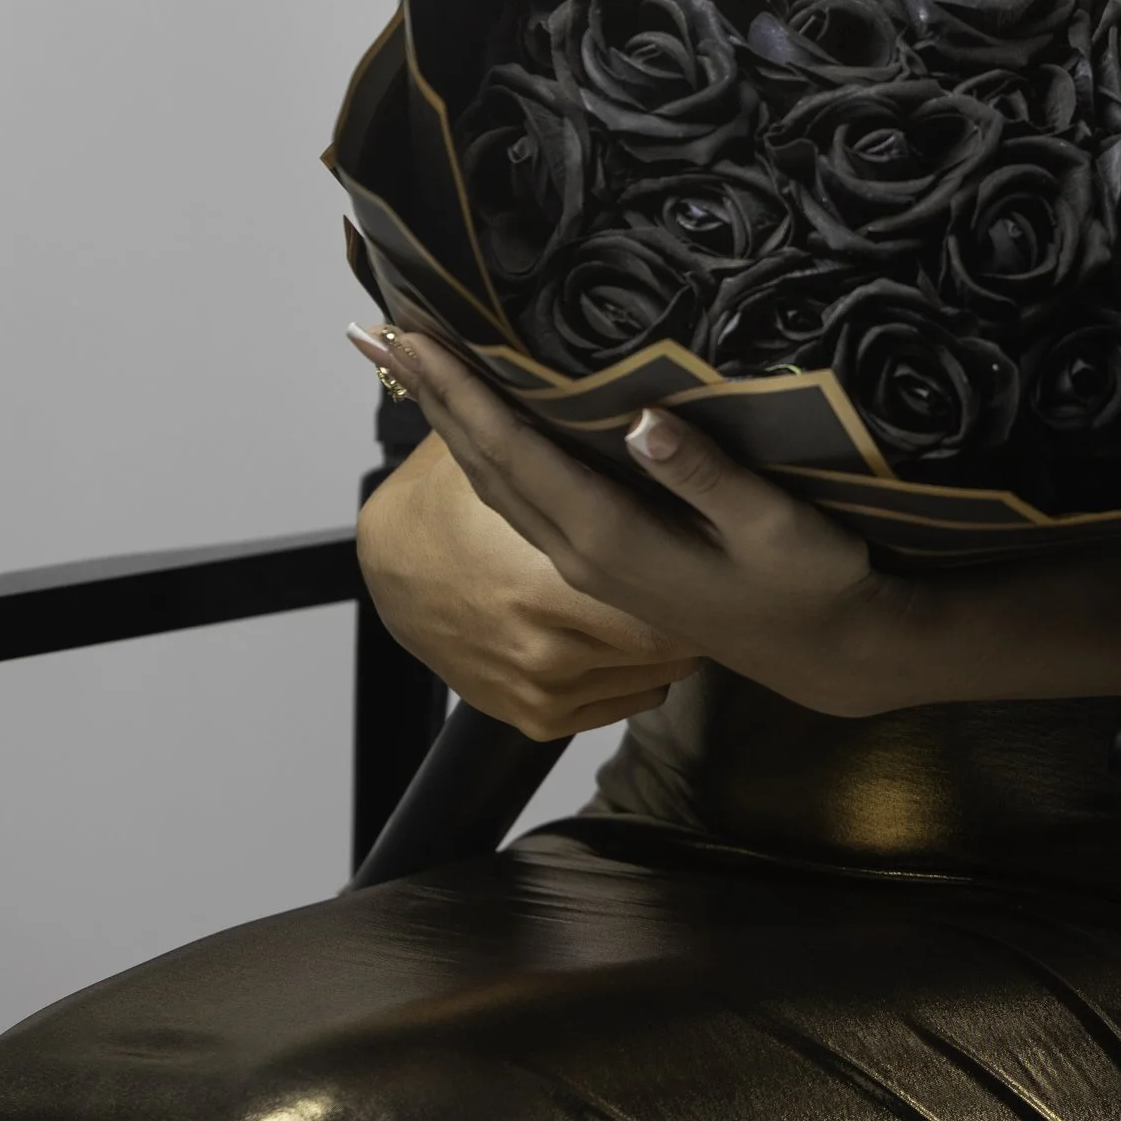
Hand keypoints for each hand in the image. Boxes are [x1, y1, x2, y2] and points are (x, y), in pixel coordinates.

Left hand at [348, 324, 892, 718]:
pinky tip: (481, 426)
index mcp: (611, 537)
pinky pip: (520, 498)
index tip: (413, 337)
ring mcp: (585, 564)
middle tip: (379, 334)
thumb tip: (640, 419)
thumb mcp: (772, 524)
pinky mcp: (600, 563)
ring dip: (448, 424)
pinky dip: (484, 452)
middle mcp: (580, 552)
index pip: (515, 452)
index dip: (460, 393)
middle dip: (432, 398)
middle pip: (485, 465)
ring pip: (495, 485)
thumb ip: (706, 474)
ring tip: (413, 368)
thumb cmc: (807, 580)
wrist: (823, 652)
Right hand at [355, 430, 703, 738]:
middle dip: (691, 608)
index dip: (698, 575)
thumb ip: (566, 437)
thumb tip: (646, 403)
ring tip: (680, 593)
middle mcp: (547, 649)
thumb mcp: (511, 462)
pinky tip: (638, 636)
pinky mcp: (536, 718)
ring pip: (653, 676)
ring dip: (668, 640)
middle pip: (665, 642)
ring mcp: (541, 689)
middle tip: (716, 571)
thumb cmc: (453, 501)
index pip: (658, 599)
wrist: (391, 569)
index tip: (729, 549)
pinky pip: (626, 704)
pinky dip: (638, 675)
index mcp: (546, 585)